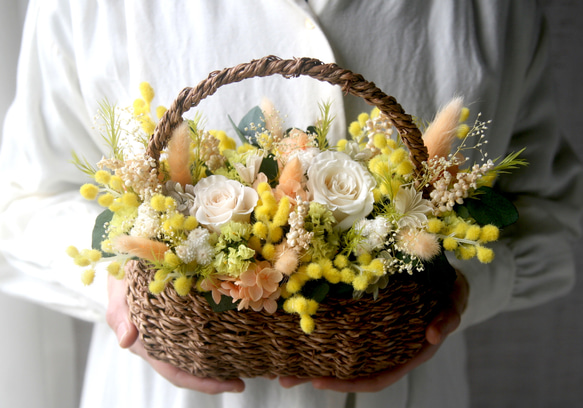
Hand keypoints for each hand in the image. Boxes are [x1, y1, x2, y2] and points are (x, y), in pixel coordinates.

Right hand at [106, 275, 244, 393]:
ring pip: (204, 350)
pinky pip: (209, 325)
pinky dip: (225, 331)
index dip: (203, 383)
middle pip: (196, 367)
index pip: (178, 371)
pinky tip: (244, 329)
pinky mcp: (190, 311)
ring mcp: (179, 327)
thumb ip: (120, 316)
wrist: (129, 257)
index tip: (232, 384)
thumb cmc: (121, 281)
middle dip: (221, 376)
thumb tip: (126, 340)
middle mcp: (167, 341)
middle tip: (248, 377)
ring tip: (254, 360)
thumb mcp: (118, 295)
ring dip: (227, 357)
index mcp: (150, 345)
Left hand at [279, 270, 468, 392]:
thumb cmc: (449, 291)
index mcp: (405, 352)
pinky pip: (340, 329)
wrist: (445, 275)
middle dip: (318, 375)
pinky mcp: (364, 315)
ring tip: (280, 363)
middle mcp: (385, 347)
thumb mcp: (454, 302)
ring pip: (340, 352)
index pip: (375, 377)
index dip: (349, 384)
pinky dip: (320, 332)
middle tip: (285, 378)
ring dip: (311, 359)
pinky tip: (296, 329)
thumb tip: (432, 335)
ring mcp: (373, 333)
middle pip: (349, 370)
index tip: (320, 382)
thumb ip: (448, 318)